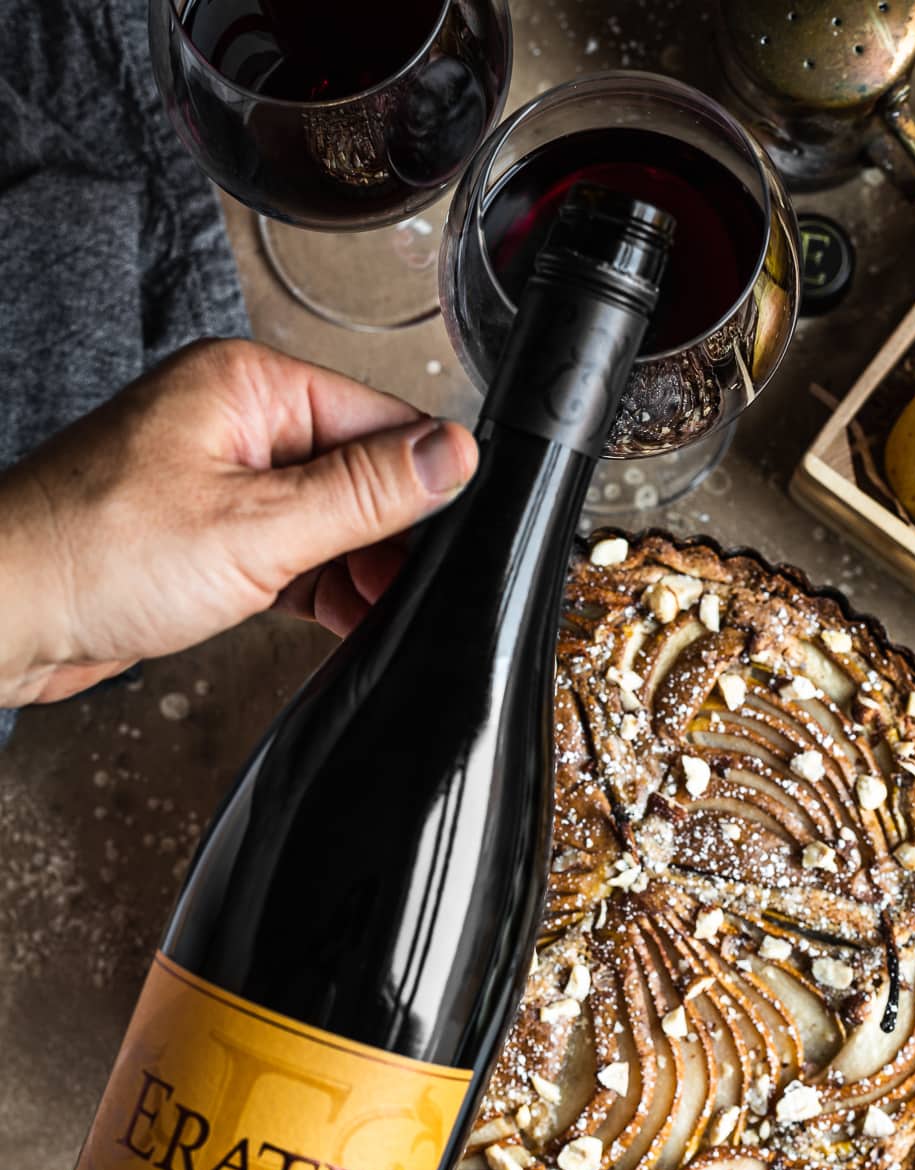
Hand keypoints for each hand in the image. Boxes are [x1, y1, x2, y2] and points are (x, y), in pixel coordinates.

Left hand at [0, 338, 477, 705]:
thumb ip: (364, 494)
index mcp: (250, 387)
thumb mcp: (256, 528)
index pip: (381, 417)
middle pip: (360, 471)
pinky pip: (291, 554)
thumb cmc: (94, 555)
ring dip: (356, 572)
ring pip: (329, 521)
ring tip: (367, 616)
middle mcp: (237, 423)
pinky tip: (338, 621)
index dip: (425, 482)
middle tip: (402, 594)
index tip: (451, 541)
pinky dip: (319, 590)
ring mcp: (222, 480)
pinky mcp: (209, 536)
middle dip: (389, 538)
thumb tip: (453, 455)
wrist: (5, 613)